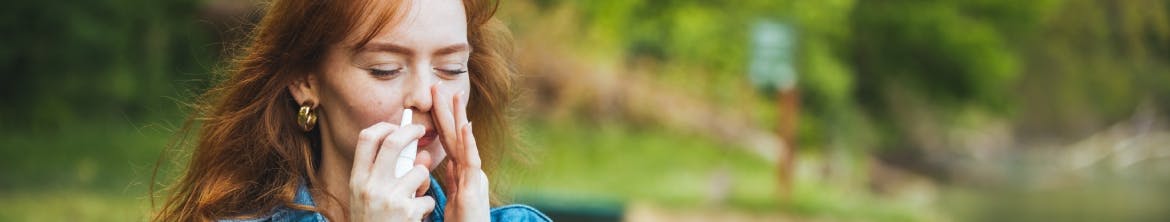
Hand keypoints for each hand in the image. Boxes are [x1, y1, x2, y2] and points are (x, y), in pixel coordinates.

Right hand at [348, 122, 435, 221]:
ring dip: (424, 180)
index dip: (384, 126)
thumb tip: (419, 152)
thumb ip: (388, 174)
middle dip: (411, 132)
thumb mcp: (370, 198)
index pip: (366, 138)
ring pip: (419, 170)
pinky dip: (426, 206)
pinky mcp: (407, 212)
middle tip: (422, 130)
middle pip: (392, 143)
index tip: (396, 126)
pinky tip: (416, 218)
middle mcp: (370, 186)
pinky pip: (427, 197)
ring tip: (416, 195)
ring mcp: (389, 199)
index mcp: (357, 180)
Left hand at [431, 85, 489, 221]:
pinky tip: (466, 125)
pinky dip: (469, 142)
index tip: (433, 98)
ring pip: (465, 143)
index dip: (440, 119)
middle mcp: (470, 171)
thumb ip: (451, 180)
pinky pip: (472, 162)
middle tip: (439, 85)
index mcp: (462, 173)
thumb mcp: (454, 198)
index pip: (448, 140)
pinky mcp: (475, 189)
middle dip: (448, 110)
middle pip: (456, 136)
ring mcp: (473, 178)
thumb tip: (446, 165)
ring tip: (455, 96)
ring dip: (460, 117)